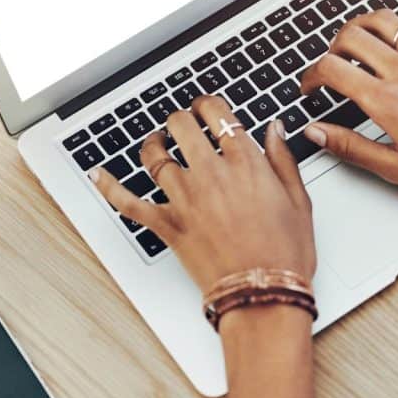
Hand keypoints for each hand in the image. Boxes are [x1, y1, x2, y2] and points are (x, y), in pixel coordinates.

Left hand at [88, 96, 315, 293]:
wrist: (263, 293)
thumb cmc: (285, 253)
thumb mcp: (299, 200)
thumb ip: (283, 159)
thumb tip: (274, 130)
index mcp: (246, 163)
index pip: (217, 113)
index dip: (208, 104)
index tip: (207, 106)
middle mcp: (211, 173)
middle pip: (181, 126)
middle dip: (181, 119)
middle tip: (183, 122)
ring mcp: (185, 199)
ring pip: (155, 156)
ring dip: (153, 143)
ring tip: (156, 141)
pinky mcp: (167, 225)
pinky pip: (129, 202)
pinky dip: (109, 187)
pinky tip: (97, 175)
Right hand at [299, 9, 397, 212]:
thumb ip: (352, 148)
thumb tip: (317, 134)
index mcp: (388, 102)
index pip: (333, 69)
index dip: (310, 77)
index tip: (309, 91)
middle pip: (350, 35)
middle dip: (328, 48)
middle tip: (327, 71)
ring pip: (381, 20)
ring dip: (358, 27)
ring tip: (350, 47)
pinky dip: (392, 25)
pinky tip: (389, 39)